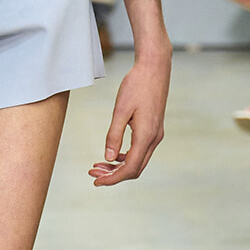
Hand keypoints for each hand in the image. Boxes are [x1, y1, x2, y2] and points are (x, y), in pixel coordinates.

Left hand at [90, 41, 171, 185]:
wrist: (154, 68)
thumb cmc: (136, 85)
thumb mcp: (120, 110)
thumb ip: (114, 135)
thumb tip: (108, 157)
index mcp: (146, 136)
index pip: (130, 168)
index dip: (112, 178)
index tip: (96, 181)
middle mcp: (154, 138)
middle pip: (134, 169)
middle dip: (113, 175)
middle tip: (93, 173)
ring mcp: (156, 134)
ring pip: (138, 161)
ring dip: (119, 166)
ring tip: (98, 165)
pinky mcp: (154, 129)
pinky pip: (140, 150)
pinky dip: (126, 157)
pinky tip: (113, 154)